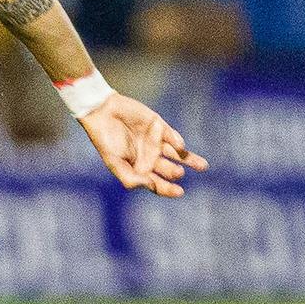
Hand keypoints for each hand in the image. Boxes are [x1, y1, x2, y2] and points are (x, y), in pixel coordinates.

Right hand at [78, 92, 208, 197]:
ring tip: (202, 166)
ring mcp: (156, 142)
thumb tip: (150, 186)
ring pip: (178, 154)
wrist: (102, 112)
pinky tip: (179, 145)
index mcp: (139, 168)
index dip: (168, 189)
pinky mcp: (159, 126)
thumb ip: (130, 178)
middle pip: (170, 170)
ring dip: (190, 160)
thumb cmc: (105, 139)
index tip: (179, 191)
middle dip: (176, 173)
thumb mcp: (114, 162)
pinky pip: (173, 136)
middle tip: (178, 173)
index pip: (157, 183)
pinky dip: (177, 141)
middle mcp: (150, 157)